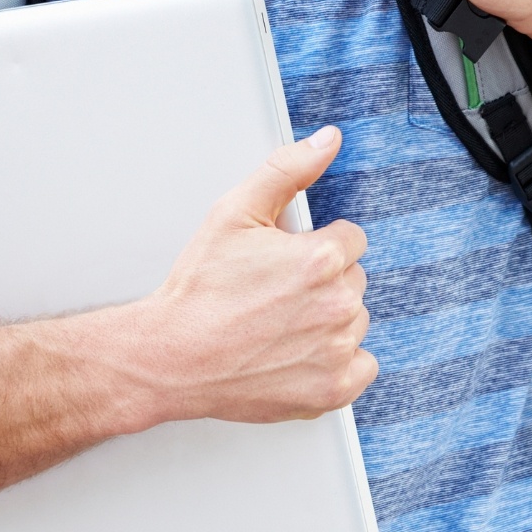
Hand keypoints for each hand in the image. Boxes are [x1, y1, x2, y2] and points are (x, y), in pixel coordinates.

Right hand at [137, 127, 375, 423]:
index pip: (351, 239)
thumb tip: (329, 141)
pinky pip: (362, 366)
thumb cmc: (198, 291)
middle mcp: (336, 305)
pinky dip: (338, 362)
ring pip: (355, 320)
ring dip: (329, 320)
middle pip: (353, 279)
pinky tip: (300, 354)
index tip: (287, 263)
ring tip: (279, 325)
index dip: (316, 246)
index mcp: (320, 259)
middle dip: (323, 281)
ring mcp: (336, 351)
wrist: (169, 357)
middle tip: (275, 295)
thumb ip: (288, 168)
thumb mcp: (235, 211)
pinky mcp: (332, 390)